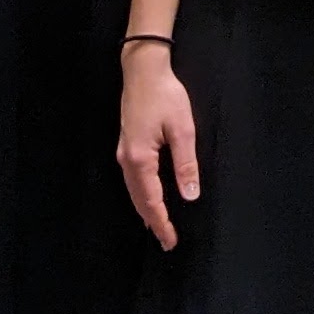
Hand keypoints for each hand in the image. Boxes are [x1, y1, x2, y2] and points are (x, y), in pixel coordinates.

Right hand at [117, 43, 198, 249]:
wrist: (143, 71)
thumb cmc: (165, 96)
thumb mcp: (182, 129)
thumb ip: (186, 163)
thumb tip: (190, 195)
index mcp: (140, 160)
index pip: (152, 201)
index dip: (162, 222)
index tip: (171, 241)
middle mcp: (127, 161)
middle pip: (139, 201)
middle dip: (153, 222)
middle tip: (167, 241)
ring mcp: (123, 154)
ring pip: (133, 192)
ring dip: (146, 210)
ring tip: (159, 226)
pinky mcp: (126, 146)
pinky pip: (133, 181)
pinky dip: (141, 196)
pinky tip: (148, 199)